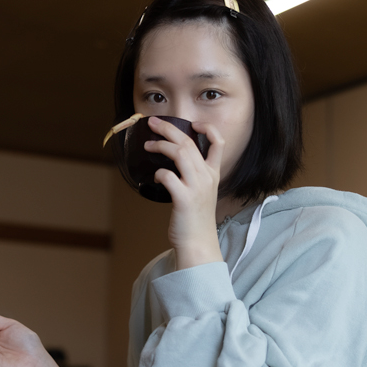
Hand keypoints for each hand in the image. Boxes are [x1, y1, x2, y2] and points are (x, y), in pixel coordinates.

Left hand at [144, 116, 224, 267]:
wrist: (197, 244)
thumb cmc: (195, 218)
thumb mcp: (201, 192)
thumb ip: (193, 175)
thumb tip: (172, 159)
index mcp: (213, 173)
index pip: (218, 142)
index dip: (207, 128)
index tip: (193, 123)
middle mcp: (207, 177)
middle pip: (188, 142)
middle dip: (169, 128)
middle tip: (153, 123)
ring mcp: (196, 187)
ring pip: (179, 153)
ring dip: (160, 145)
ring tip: (148, 145)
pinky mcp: (184, 199)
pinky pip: (168, 176)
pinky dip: (158, 173)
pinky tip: (155, 177)